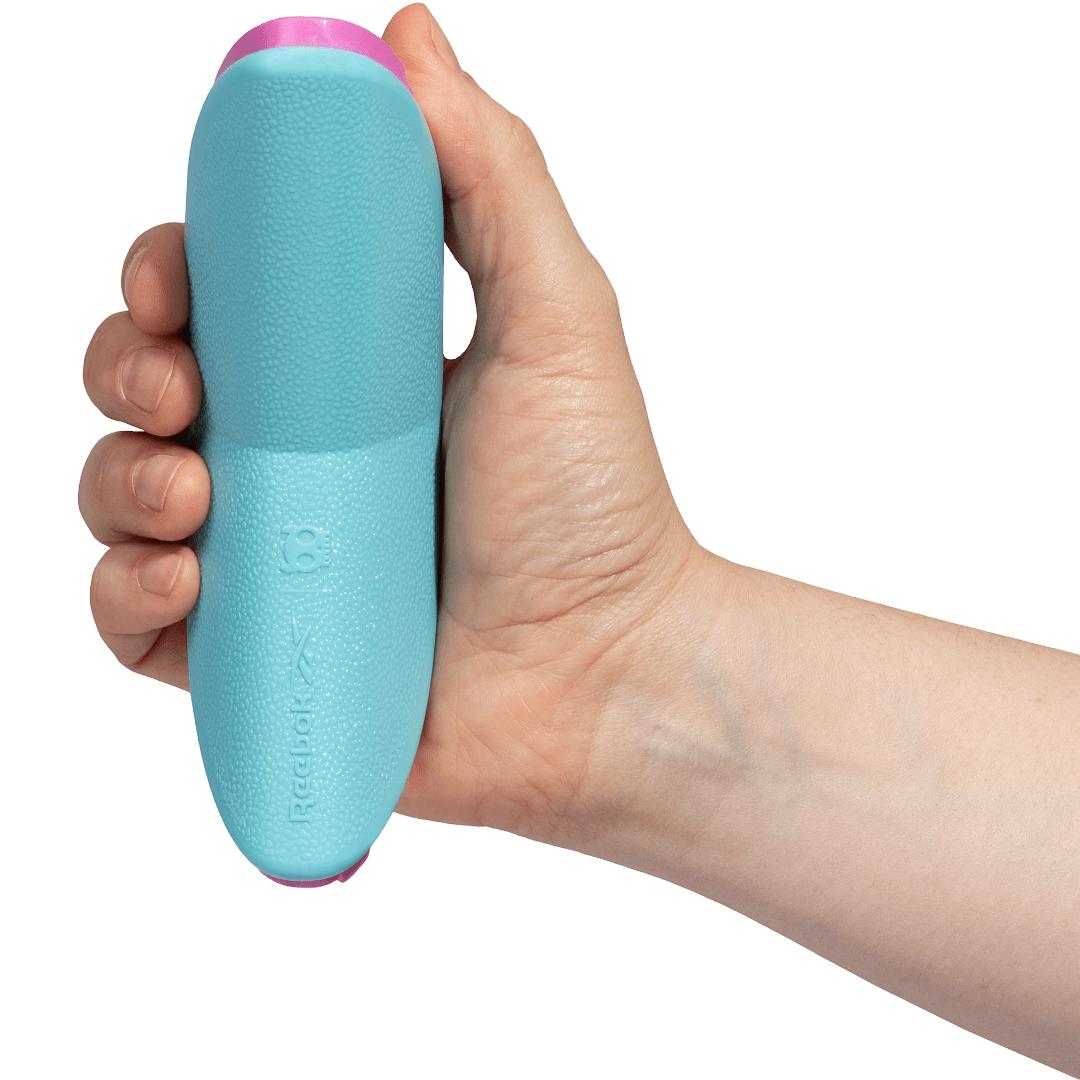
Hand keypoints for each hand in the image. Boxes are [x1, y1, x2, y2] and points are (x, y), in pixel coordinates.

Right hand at [79, 3, 701, 846]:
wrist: (608, 673)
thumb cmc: (594, 506)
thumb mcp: (555, 315)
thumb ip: (488, 173)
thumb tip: (408, 36)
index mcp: (355, 380)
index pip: (224, 304)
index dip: (171, 277)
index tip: (174, 277)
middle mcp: (306, 464)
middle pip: (151, 390)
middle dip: (123, 371)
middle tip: (176, 391)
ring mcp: (277, 560)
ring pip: (126, 499)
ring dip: (116, 480)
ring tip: (191, 492)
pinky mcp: (260, 656)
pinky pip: (139, 623)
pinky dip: (127, 595)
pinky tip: (181, 579)